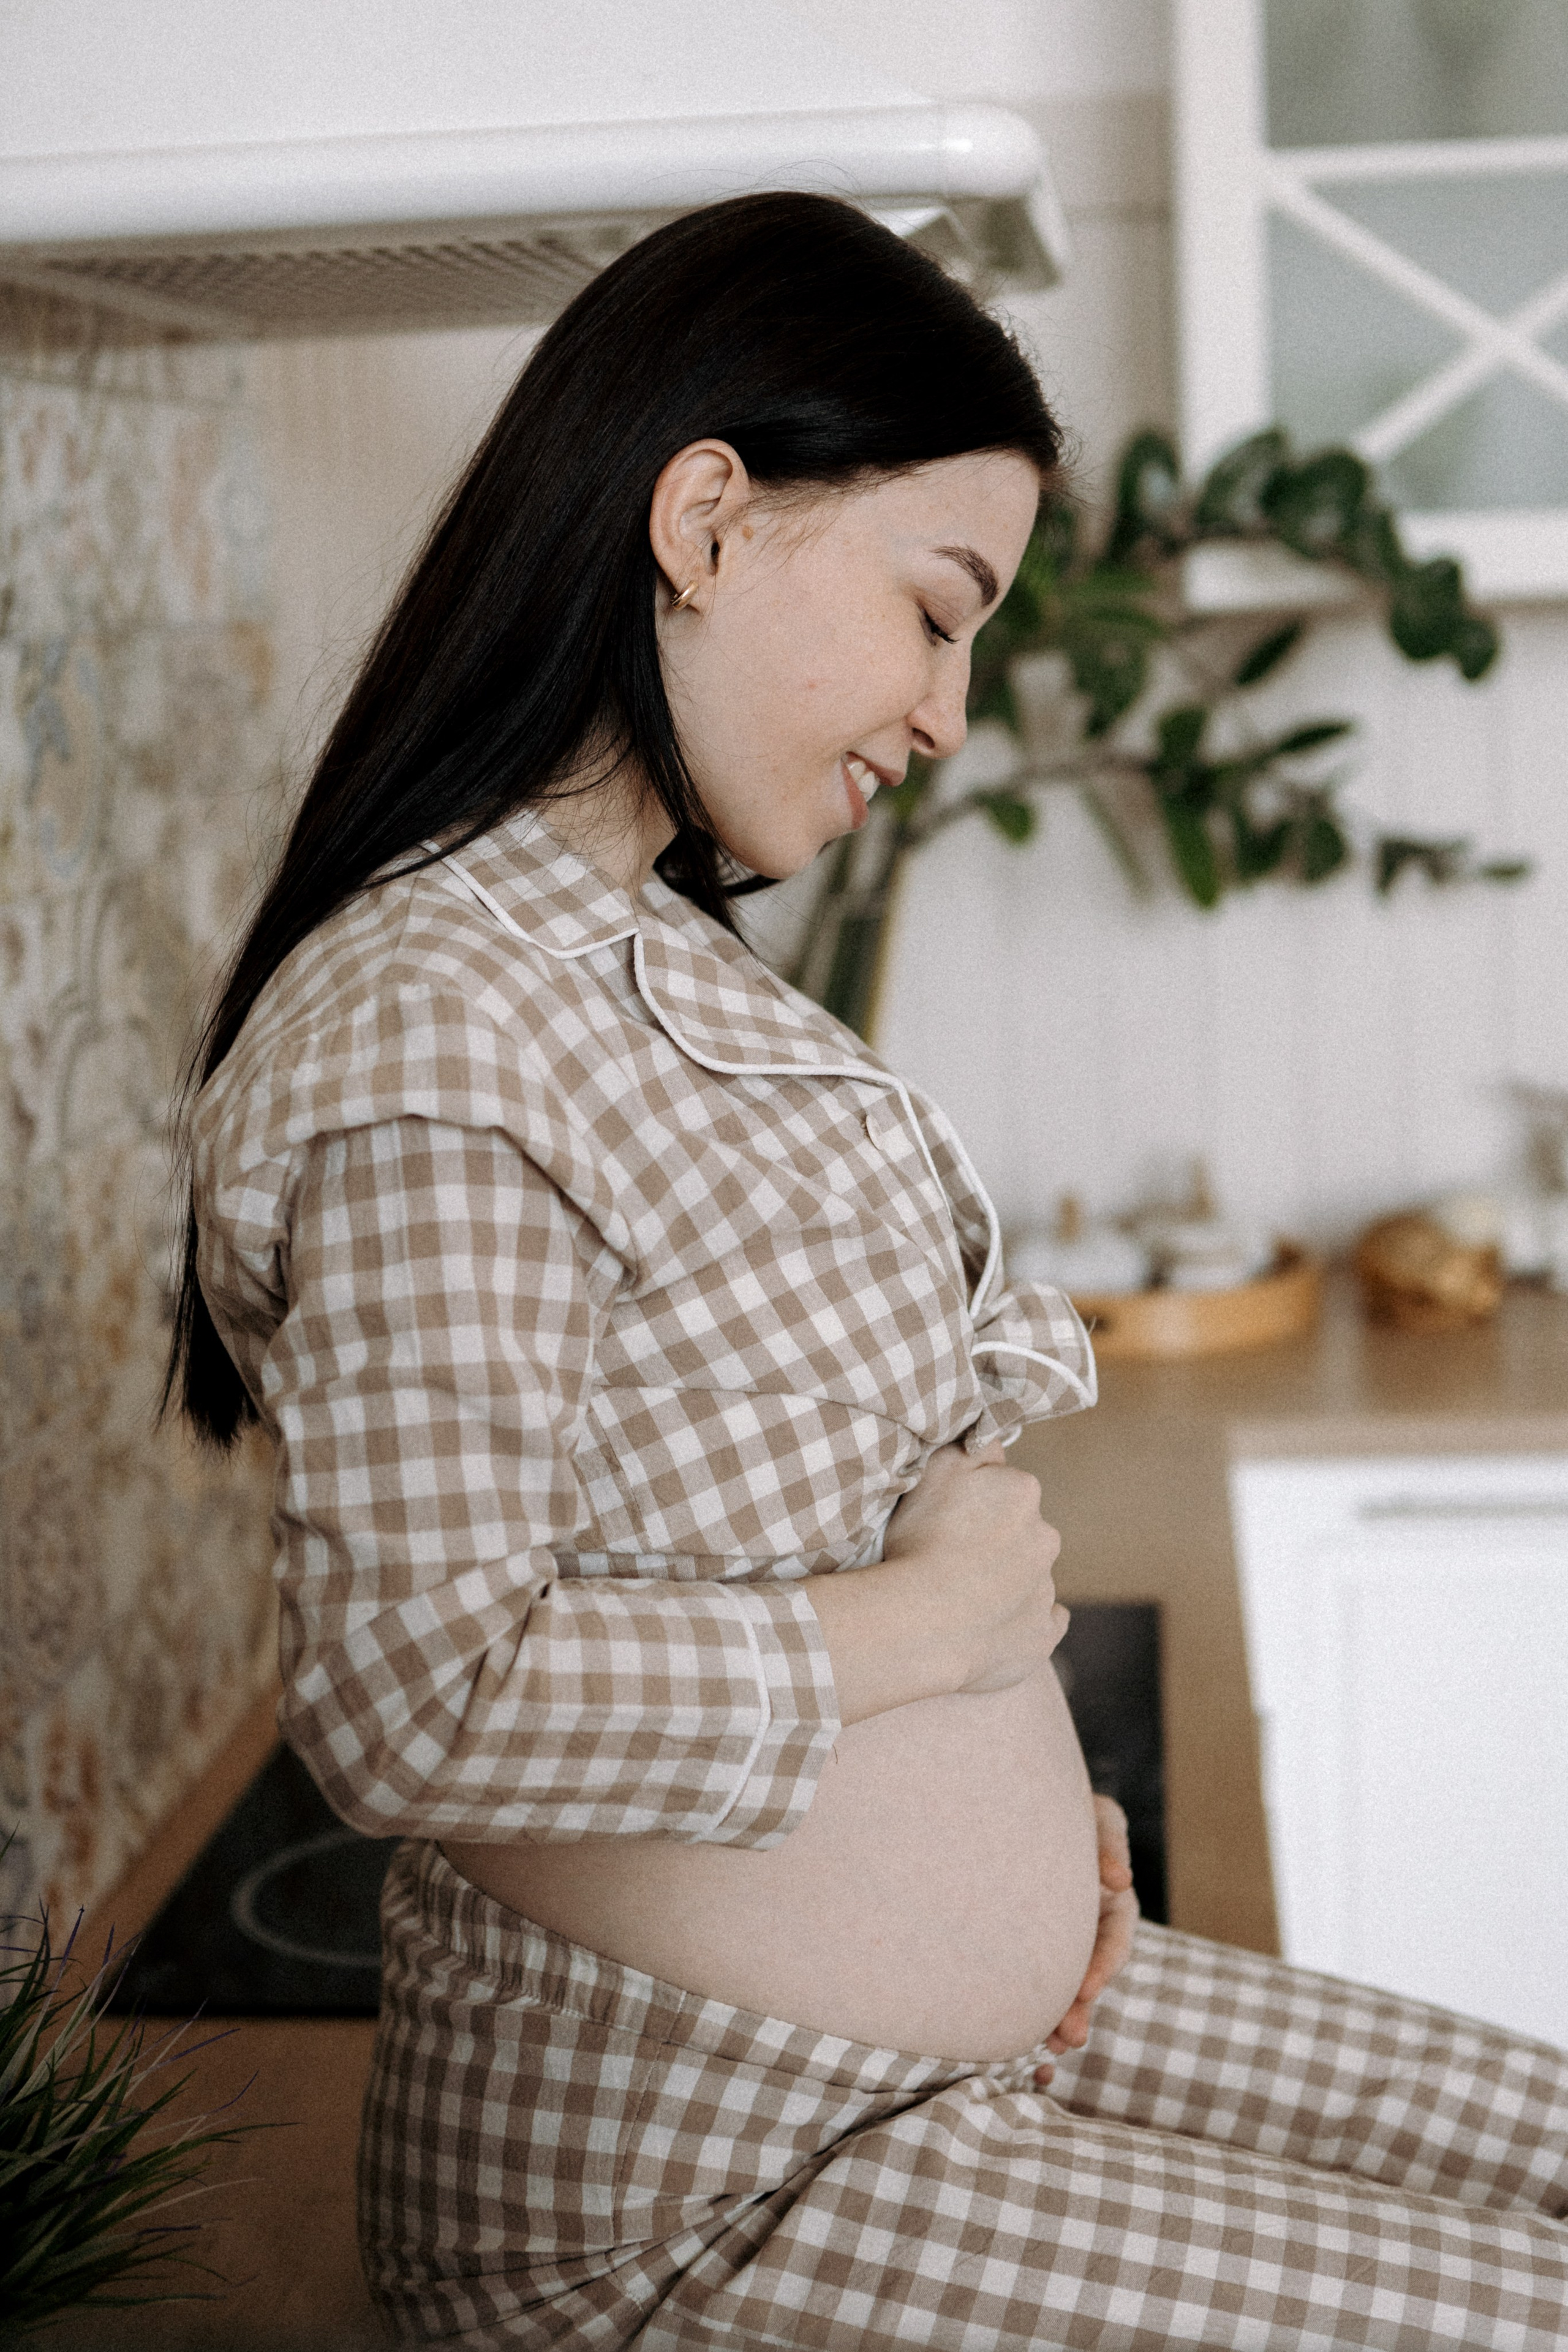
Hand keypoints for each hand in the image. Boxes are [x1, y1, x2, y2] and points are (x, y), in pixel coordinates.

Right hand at [880, 1439, 1068, 1695]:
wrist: (925, 1624)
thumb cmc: (922, 1541)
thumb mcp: (935, 1469)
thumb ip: (970, 1446)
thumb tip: (993, 1441)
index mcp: (1022, 1492)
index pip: (1002, 1486)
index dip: (972, 1501)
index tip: (945, 1518)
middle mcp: (1045, 1537)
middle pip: (1019, 1531)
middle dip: (994, 1540)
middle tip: (949, 1557)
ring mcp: (1046, 1591)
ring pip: (1028, 1576)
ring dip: (1004, 1581)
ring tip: (959, 1596)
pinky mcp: (1041, 1636)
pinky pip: (1042, 1623)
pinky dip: (1022, 1621)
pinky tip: (993, 1626)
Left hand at [1033, 1795, 1138, 2085]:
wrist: (1020, 1800)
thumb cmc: (1064, 1800)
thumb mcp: (1097, 1815)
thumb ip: (1107, 1843)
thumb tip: (1119, 1880)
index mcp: (1111, 1893)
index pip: (1115, 1935)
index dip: (1104, 1963)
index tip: (1086, 1987)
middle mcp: (1092, 1918)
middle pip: (1090, 1970)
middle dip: (1081, 2006)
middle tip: (1069, 2037)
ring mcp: (1063, 1930)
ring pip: (1064, 1979)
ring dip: (1062, 2014)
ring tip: (1053, 2046)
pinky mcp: (1032, 1938)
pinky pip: (1037, 1973)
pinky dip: (1035, 2002)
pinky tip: (1027, 2031)